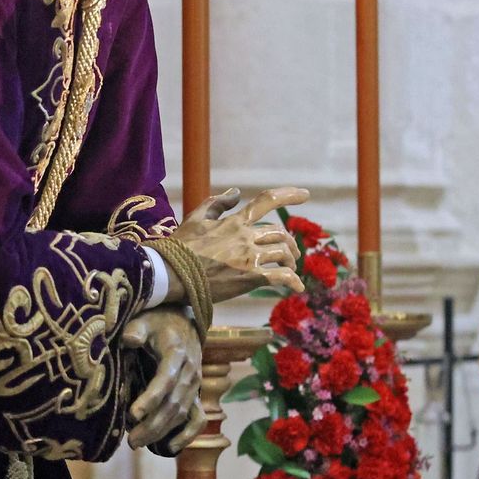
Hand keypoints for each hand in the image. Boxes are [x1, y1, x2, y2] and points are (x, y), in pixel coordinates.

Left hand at [120, 307, 205, 451]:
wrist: (183, 321)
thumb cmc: (157, 323)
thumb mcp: (144, 320)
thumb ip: (136, 330)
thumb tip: (128, 340)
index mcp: (176, 353)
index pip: (164, 380)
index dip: (150, 399)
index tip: (132, 414)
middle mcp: (189, 372)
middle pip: (173, 404)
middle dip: (152, 424)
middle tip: (131, 440)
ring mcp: (195, 385)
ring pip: (181, 414)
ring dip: (161, 431)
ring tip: (138, 442)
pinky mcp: (196, 394)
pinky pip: (198, 419)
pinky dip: (188, 435)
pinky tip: (170, 448)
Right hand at [169, 187, 308, 303]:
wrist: (172, 273)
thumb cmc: (181, 246)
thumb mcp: (196, 217)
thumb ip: (217, 203)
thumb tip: (236, 192)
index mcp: (235, 221)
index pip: (267, 201)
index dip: (289, 194)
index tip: (306, 194)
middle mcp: (246, 236)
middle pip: (280, 233)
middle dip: (290, 242)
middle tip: (292, 253)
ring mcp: (250, 257)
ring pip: (283, 254)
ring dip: (291, 261)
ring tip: (290, 270)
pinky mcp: (251, 277)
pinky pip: (281, 277)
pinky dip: (292, 281)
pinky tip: (297, 287)